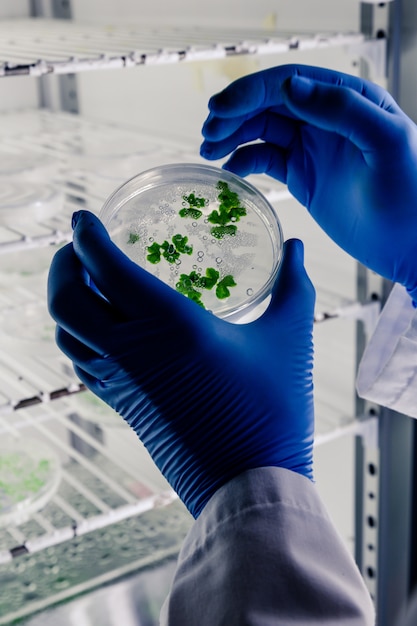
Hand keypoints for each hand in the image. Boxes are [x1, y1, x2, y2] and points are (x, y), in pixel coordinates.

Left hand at [48, 210, 314, 517]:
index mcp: (171, 324)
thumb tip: (296, 246)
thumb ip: (293, 285)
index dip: (86, 235)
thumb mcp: (290, 338)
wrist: (250, 480)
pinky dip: (78, 334)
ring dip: (66, 300)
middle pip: (66, 299)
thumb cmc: (273, 409)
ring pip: (66, 332)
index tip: (83, 216)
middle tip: (81, 246)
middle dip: (63, 265)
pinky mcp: (124, 405)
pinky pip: (81, 361)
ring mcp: (123, 381)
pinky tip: (103, 327)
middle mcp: (134, 350)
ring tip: (87, 281)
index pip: (105, 267)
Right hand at [201, 64, 416, 301]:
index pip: (292, 82)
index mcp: (349, 99)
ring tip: (208, 150)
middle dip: (235, 114)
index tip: (221, 108)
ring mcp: (312, 148)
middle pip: (270, 104)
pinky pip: (266, 160)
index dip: (252, 92)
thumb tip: (289, 87)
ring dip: (233, 136)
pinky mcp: (303, 177)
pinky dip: (245, 161)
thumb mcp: (384, 142)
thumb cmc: (408, 193)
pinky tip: (230, 171)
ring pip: (262, 131)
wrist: (408, 245)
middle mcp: (326, 118)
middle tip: (208, 133)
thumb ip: (341, 109)